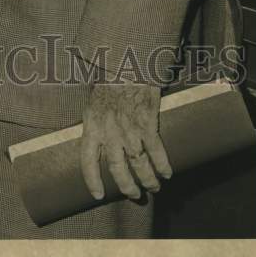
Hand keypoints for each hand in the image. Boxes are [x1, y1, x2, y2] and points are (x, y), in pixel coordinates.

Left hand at [80, 82, 172, 200]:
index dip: (92, 180)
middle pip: (117, 169)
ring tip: (154, 186)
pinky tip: (167, 172)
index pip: (87, 160)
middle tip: (135, 195)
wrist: (125, 61)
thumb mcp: (93, 100)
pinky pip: (156, 151)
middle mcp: (109, 131)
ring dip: (148, 180)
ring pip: (139, 165)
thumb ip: (96, 121)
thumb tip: (97, 138)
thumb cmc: (108, 79)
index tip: (97, 195)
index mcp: (92, 125)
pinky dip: (163, 165)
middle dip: (127, 186)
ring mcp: (129, 129)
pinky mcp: (148, 123)